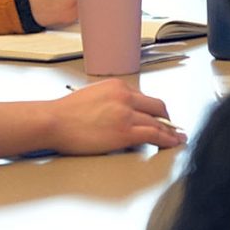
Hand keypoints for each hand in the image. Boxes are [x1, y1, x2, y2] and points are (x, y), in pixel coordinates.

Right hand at [46, 81, 184, 155]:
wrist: (52, 121)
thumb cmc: (63, 113)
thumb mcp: (92, 95)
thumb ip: (111, 101)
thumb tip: (122, 114)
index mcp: (117, 86)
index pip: (143, 96)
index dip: (153, 109)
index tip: (158, 114)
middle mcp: (125, 96)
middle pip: (157, 106)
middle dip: (166, 118)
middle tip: (172, 126)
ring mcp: (127, 114)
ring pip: (158, 122)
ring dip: (170, 131)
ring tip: (177, 137)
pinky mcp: (126, 131)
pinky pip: (154, 135)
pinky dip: (167, 140)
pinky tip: (171, 143)